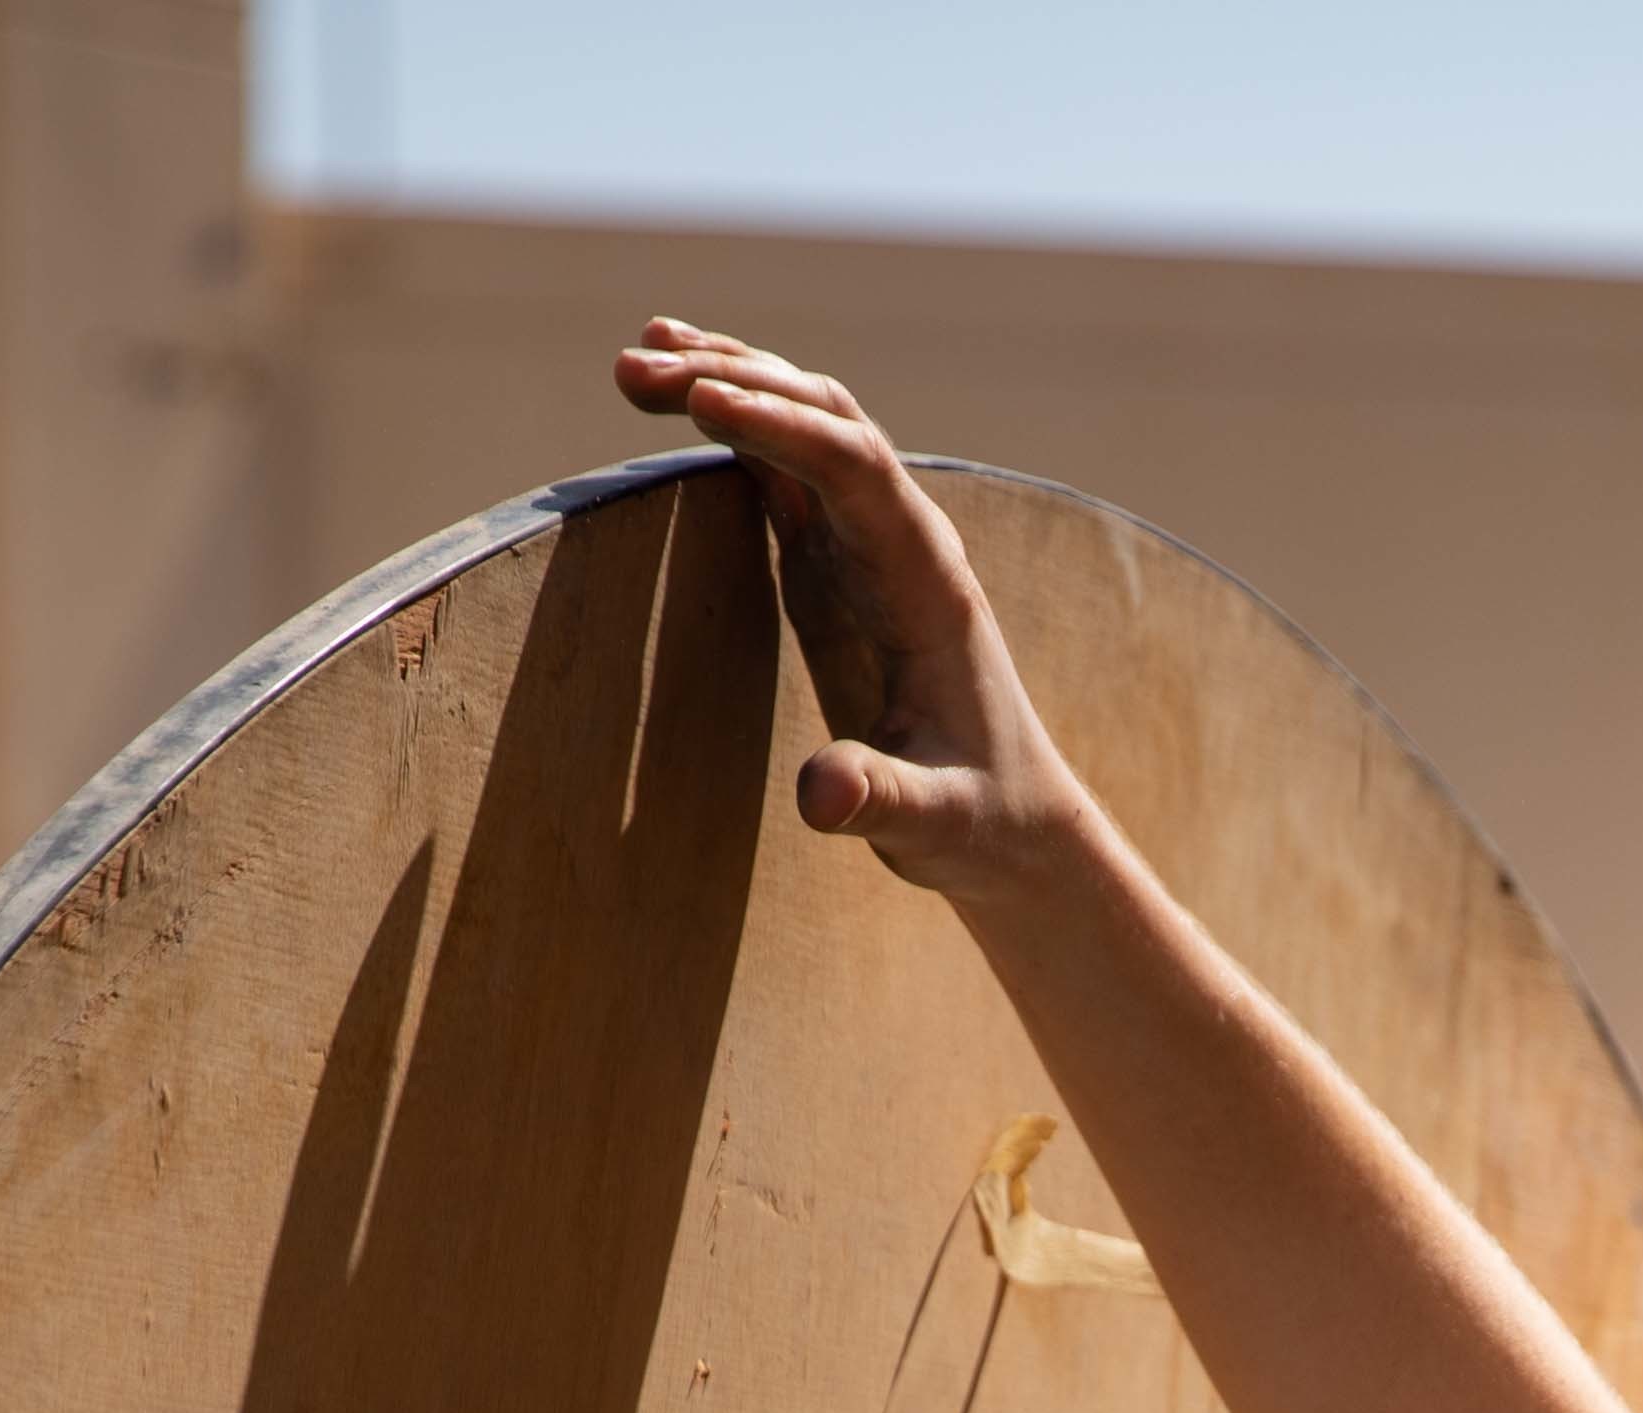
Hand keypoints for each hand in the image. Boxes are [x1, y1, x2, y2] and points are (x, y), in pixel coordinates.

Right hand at [609, 323, 1093, 895]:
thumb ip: (880, 800)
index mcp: (928, 580)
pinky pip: (787, 463)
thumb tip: (820, 794)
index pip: (857, 469)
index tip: (702, 400)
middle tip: (631, 371)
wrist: (1010, 819)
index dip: (782, 428)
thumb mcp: (932, 823)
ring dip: (728, 381)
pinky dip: (736, 419)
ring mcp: (868, 540)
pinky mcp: (837, 558)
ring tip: (634, 360)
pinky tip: (682, 391)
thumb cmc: (975, 818)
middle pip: (825, 420)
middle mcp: (903, 538)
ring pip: (805, 424)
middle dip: (736, 381)